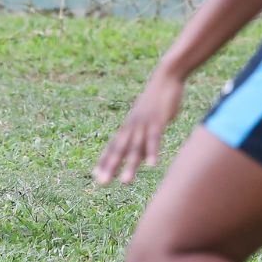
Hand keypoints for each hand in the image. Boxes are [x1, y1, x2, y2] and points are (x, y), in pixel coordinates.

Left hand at [93, 66, 184, 185]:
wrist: (165, 78)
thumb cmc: (157, 101)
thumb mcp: (148, 121)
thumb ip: (144, 138)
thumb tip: (144, 156)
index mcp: (128, 127)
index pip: (112, 146)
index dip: (104, 161)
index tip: (96, 176)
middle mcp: (131, 127)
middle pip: (119, 149)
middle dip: (110, 167)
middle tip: (102, 183)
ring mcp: (143, 124)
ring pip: (135, 148)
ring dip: (130, 166)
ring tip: (125, 182)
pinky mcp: (157, 121)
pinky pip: (154, 139)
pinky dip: (153, 151)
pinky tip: (152, 165)